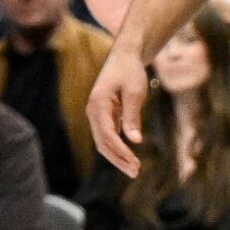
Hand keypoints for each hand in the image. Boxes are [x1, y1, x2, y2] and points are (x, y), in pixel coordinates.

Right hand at [86, 37, 149, 176]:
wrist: (124, 57)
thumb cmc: (130, 72)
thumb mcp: (134, 92)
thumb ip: (132, 116)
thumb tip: (135, 140)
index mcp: (98, 104)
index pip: (107, 134)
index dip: (121, 151)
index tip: (135, 163)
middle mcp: (93, 111)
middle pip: (102, 142)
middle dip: (118, 159)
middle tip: (136, 172)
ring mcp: (96, 114)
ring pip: (103, 142)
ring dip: (117, 157)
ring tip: (134, 169)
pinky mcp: (104, 115)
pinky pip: (107, 136)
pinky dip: (117, 148)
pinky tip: (129, 157)